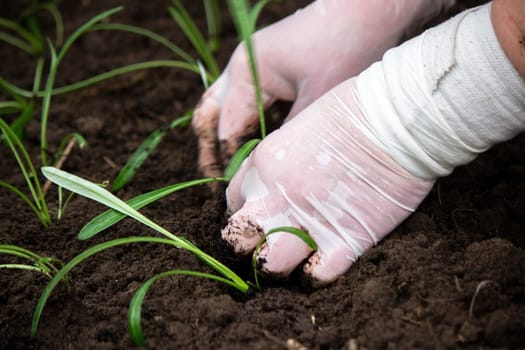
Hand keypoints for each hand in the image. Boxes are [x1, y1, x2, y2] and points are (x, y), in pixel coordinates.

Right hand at [192, 0, 455, 177]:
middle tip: (219, 187)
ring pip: (227, 111)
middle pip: (212, 117)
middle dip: (212, 152)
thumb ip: (287, 140)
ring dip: (229, 141)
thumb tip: (268, 174)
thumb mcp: (316, 103)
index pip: (226, 130)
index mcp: (245, 74)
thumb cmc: (345, 49)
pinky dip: (251, 129)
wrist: (371, 10)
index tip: (236, 193)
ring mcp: (254, 68)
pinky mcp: (271, 71)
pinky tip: (260, 152)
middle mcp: (242, 69)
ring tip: (235, 176)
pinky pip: (250, 105)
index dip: (229, 164)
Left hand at [221, 78, 434, 286]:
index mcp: (265, 164)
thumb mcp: (299, 126)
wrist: (394, 119)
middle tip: (265, 243)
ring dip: (276, 266)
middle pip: (237, 239)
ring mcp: (308, 220)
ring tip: (291, 260)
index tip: (259, 214)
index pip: (233, 200)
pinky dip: (315, 277)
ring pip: (269, 266)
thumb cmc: (354, 111)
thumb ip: (282, 159)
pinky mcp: (345, 239)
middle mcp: (277, 196)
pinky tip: (321, 266)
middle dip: (247, 246)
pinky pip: (315, 276)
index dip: (245, 211)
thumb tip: (277, 181)